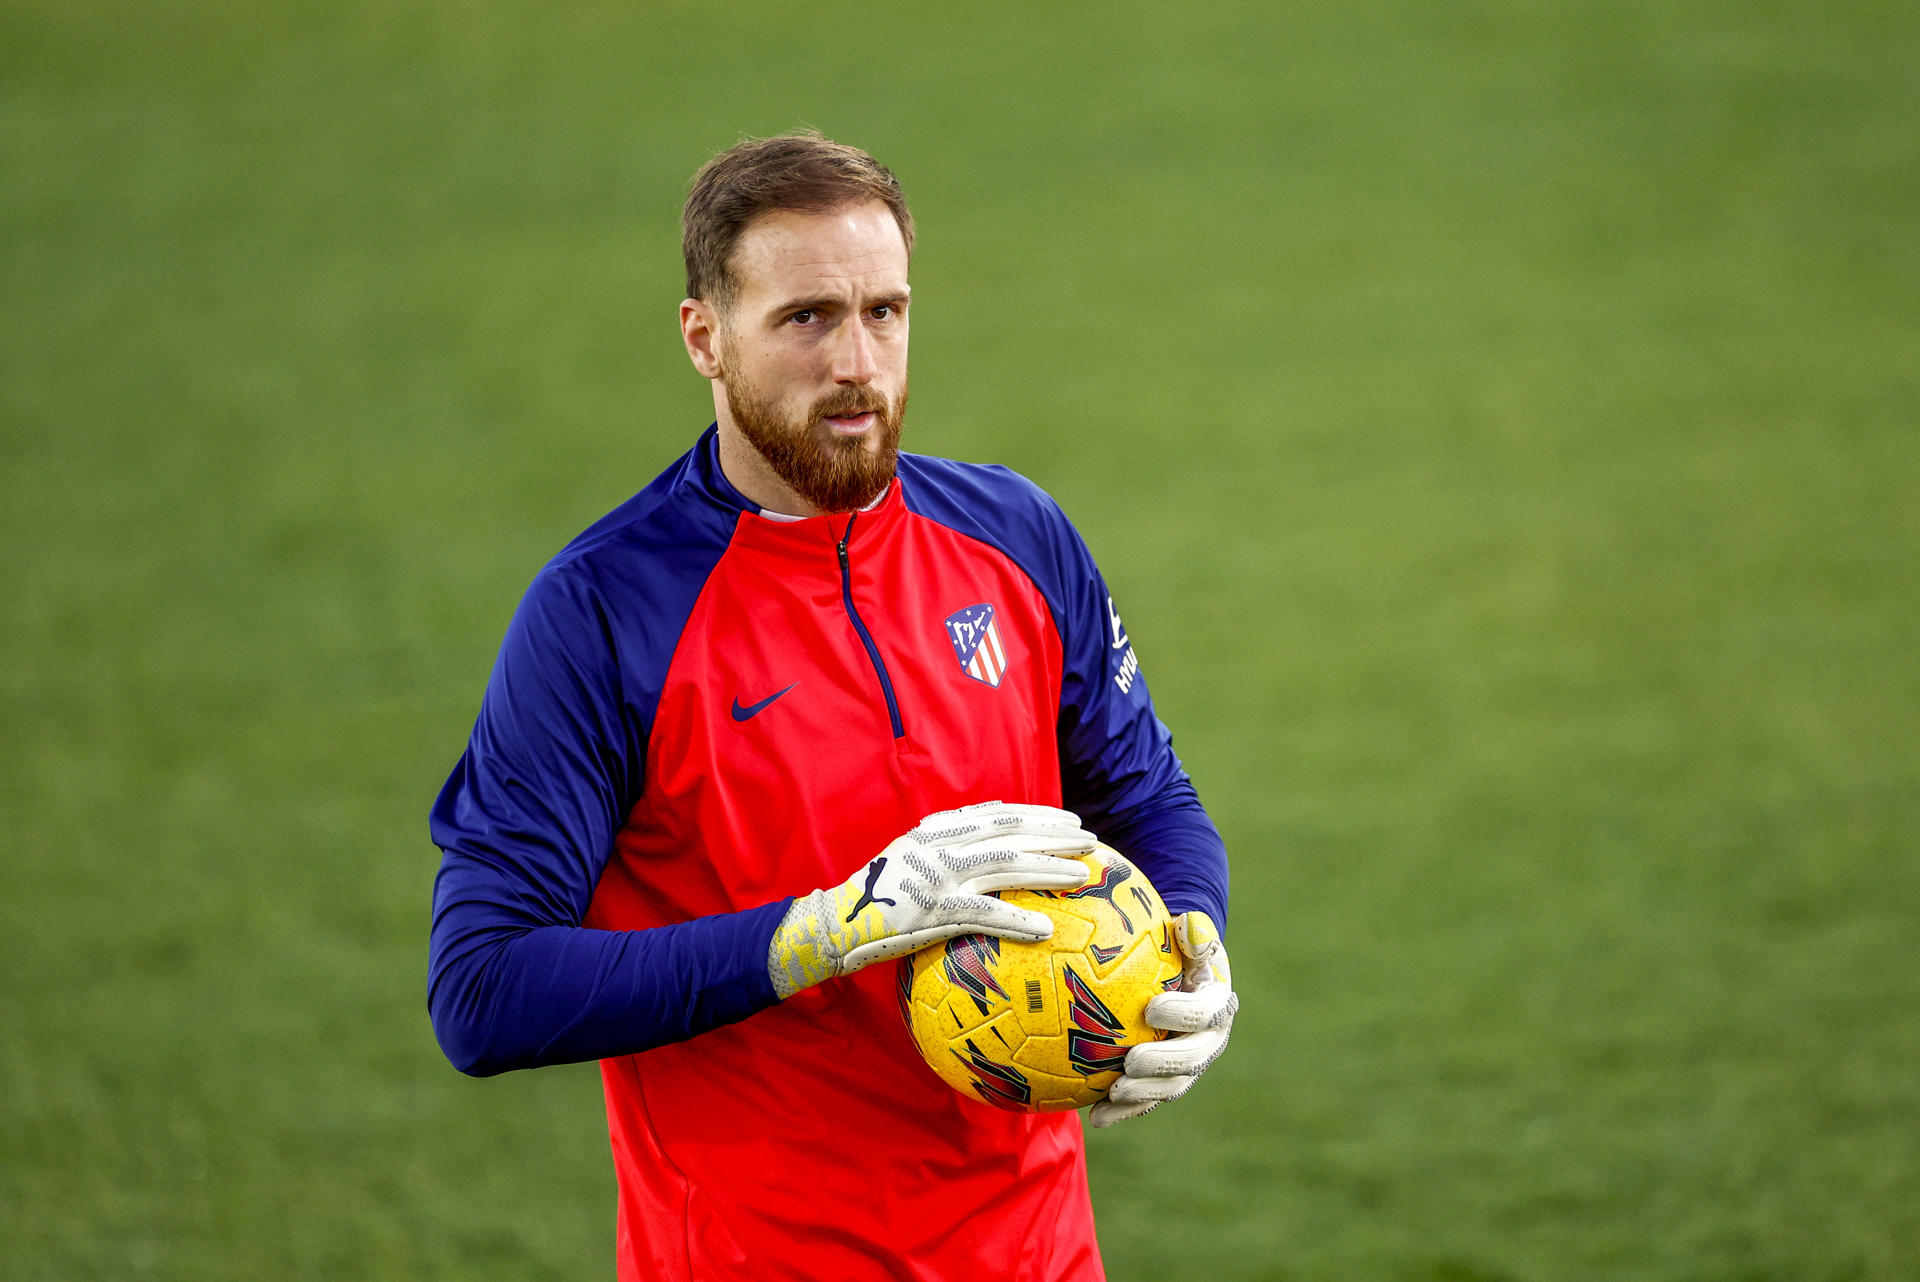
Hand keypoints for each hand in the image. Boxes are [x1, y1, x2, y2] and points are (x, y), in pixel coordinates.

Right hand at [768, 801, 1094, 998]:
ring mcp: (938, 877)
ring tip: (1083, 875)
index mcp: (937, 828)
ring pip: (1006, 866)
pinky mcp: (933, 911)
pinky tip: (1046, 927)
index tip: (1071, 818)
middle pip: (1010, 833)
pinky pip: (986, 913)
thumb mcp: (912, 852)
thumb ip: (949, 837)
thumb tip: (995, 822)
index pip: (999, 814)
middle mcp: (940, 845)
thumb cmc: (880, 893)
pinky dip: (1018, 918)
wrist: (838, 921)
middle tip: (1090, 841)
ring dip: (1048, 869)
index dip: (1039, 814)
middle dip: (1055, 835)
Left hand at [1088, 910, 1235, 1127]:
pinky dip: (1124, 1111)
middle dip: (1163, 1063)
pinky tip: (1096, 1117)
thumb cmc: (1175, 949)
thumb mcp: (1186, 934)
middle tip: (1131, 1060)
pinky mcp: (1165, 1082)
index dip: (1184, 1013)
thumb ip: (1191, 931)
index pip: (1206, 1011)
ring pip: (1171, 1087)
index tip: (1152, 1008)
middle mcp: (1208, 1039)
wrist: (1176, 975)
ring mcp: (1188, 1065)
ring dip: (1144, 1094)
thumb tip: (1189, 926)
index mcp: (1216, 1004)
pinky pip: (1146, 1100)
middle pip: (1192, 1058)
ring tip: (1114, 1093)